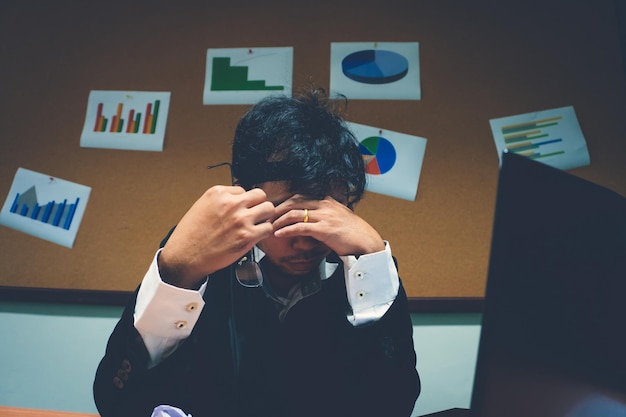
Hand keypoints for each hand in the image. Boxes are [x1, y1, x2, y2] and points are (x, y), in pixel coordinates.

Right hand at [158, 185, 274, 288]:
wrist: (185, 257)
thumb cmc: (190, 236)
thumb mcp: (201, 207)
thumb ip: (220, 202)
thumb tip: (236, 201)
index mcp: (218, 193)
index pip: (243, 190)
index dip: (243, 202)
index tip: (239, 210)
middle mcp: (231, 203)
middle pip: (260, 195)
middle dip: (258, 205)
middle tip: (254, 215)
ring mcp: (241, 219)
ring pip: (268, 209)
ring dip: (264, 217)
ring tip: (257, 225)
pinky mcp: (247, 236)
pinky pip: (268, 228)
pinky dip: (264, 232)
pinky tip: (256, 236)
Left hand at [272, 195, 384, 256]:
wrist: (367, 242)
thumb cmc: (353, 234)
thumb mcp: (337, 220)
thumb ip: (322, 219)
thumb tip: (307, 228)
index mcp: (327, 200)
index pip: (301, 196)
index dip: (285, 202)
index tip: (275, 209)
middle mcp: (325, 205)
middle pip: (294, 201)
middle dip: (278, 208)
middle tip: (267, 216)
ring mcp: (325, 216)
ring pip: (294, 213)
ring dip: (279, 220)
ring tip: (269, 226)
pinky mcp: (324, 229)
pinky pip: (300, 227)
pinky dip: (286, 230)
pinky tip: (278, 234)